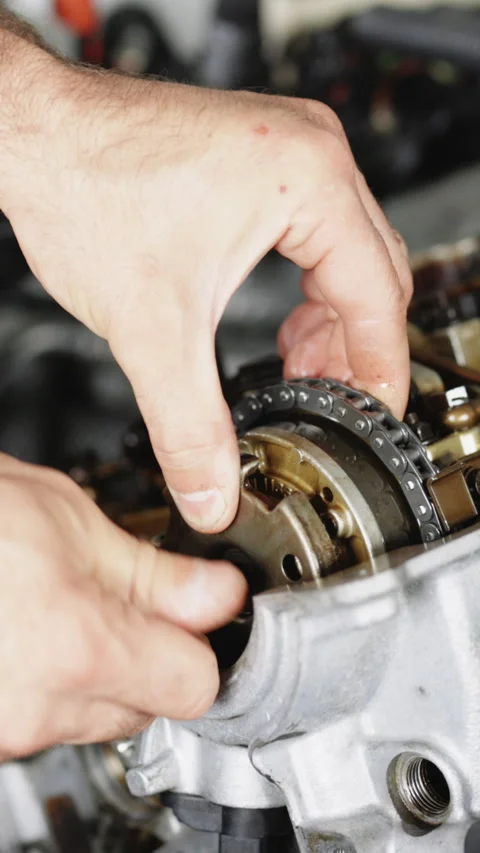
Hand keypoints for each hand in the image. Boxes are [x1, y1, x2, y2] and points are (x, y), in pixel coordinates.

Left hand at [0, 47, 411, 533]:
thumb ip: (190, 427)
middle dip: (353, 349)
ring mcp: (287, 147)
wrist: (34, 134)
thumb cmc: (82, 186)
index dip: (379, 369)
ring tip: (303, 373)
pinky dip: (308, 286)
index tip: (372, 414)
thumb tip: (212, 491)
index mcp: (309, 180)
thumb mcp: (150, 329)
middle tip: (330, 403)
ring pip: (347, 253)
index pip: (377, 296)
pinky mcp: (260, 156)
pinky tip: (285, 324)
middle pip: (373, 274)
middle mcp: (310, 151)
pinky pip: (315, 231)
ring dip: (331, 321)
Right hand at [0, 454, 245, 758]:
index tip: (199, 613)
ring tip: (58, 603)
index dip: (204, 641)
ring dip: (96, 666)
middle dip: (149, 654)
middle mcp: (38, 708)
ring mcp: (0, 729)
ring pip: (95, 714)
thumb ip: (153, 572)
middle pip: (149, 704)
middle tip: (120, 597)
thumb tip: (216, 594)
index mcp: (78, 647)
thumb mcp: (65, 518)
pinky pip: (43, 718)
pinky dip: (49, 680)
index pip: (196, 686)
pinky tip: (27, 627)